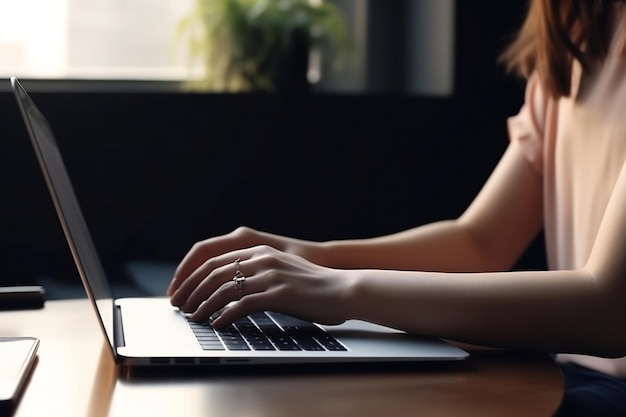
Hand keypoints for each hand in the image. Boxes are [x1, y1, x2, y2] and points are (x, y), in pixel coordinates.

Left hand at [168, 243, 350, 327]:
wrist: (343, 290)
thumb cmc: (313, 285)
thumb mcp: (281, 268)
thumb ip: (256, 270)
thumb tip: (226, 287)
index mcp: (259, 250)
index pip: (213, 258)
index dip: (191, 275)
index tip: (180, 289)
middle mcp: (262, 258)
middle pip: (212, 272)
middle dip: (190, 290)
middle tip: (179, 306)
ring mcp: (270, 275)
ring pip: (223, 290)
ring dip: (203, 306)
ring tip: (194, 318)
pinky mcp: (278, 294)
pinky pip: (241, 306)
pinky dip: (224, 317)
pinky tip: (218, 325)